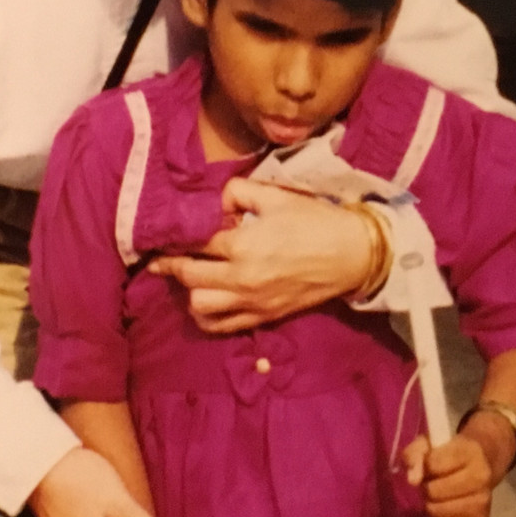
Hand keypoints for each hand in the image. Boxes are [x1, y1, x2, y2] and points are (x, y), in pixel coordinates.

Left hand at [146, 178, 372, 333]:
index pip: (194, 242)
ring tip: (191, 276)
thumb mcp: (276, 196)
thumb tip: (215, 199)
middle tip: (163, 255)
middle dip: (171, 264)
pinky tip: (205, 300)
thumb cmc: (315, 221)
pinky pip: (220, 326)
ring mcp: (251, 302)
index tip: (165, 232)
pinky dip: (205, 316)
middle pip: (189, 275)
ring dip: (189, 290)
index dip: (176, 235)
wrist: (352, 255)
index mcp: (243, 244)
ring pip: (199, 305)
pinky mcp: (262, 317)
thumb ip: (237, 191)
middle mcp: (241, 277)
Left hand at [400, 412, 514, 516]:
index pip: (432, 464)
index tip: (430, 465)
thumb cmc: (450, 452)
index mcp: (470, 452)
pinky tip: (445, 510)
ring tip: (439, 495)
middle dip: (427, 487)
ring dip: (431, 504)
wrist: (484, 463)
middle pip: (433, 491)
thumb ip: (414, 454)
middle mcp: (481, 477)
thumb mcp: (430, 443)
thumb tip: (412, 480)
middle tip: (433, 483)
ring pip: (436, 511)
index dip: (424, 466)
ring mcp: (483, 501)